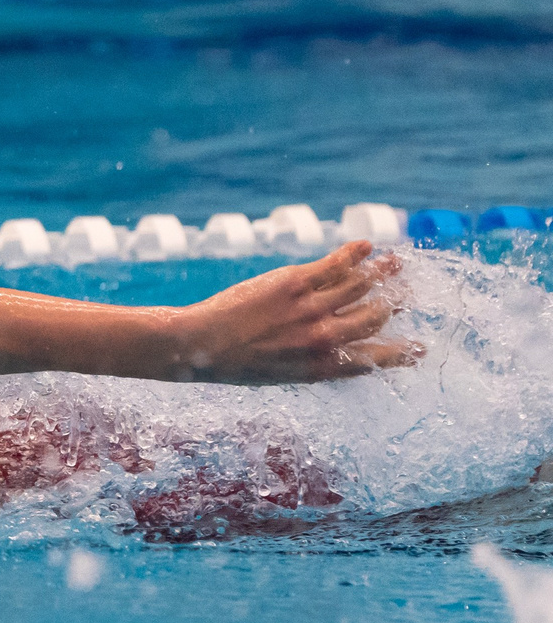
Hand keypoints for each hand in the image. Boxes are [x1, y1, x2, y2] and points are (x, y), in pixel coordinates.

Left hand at [169, 241, 418, 382]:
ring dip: (384, 272)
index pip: (378, 359)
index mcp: (325, 367)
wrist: (199, 346)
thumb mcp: (285, 376)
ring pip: (362, 285)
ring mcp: (312, 308)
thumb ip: (318, 364)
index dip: (404, 353)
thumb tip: (345, 356)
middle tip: (405, 293)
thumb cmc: (237, 364)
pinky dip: (355, 253)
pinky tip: (366, 246)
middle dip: (395, 303)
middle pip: (376, 315)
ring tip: (396, 263)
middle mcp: (325, 338)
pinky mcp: (295, 282)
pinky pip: (336, 264)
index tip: (423, 348)